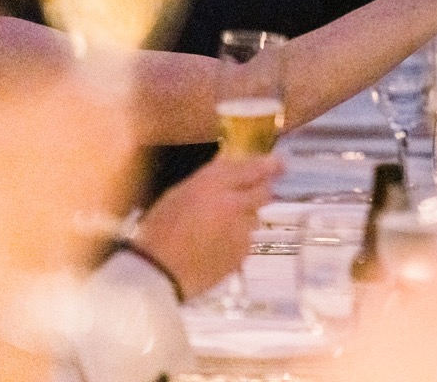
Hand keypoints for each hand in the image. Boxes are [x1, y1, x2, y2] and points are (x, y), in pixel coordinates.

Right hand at [135, 153, 281, 298]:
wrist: (157, 272)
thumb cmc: (159, 229)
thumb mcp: (180, 192)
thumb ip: (211, 180)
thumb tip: (233, 172)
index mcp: (214, 184)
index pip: (253, 169)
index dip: (269, 165)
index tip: (279, 164)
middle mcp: (234, 203)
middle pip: (264, 193)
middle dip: (258, 193)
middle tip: (243, 199)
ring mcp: (241, 231)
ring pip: (254, 218)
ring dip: (244, 219)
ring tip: (217, 229)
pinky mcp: (242, 254)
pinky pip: (246, 241)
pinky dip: (236, 241)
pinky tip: (214, 248)